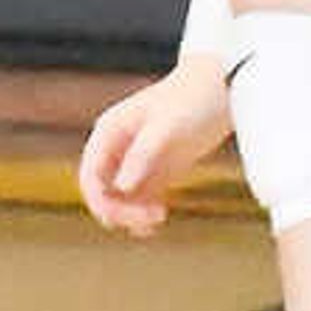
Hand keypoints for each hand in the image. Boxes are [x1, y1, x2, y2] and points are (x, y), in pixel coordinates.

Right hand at [78, 62, 232, 233]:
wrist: (220, 91)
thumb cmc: (190, 103)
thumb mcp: (166, 129)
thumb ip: (142, 156)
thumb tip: (121, 188)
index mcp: (110, 132)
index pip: (90, 175)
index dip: (100, 201)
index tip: (124, 218)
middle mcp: (117, 147)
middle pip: (103, 191)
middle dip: (121, 211)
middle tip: (153, 219)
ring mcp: (137, 160)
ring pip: (120, 199)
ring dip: (133, 215)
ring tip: (159, 219)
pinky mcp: (157, 171)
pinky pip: (140, 199)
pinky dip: (146, 212)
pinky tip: (162, 215)